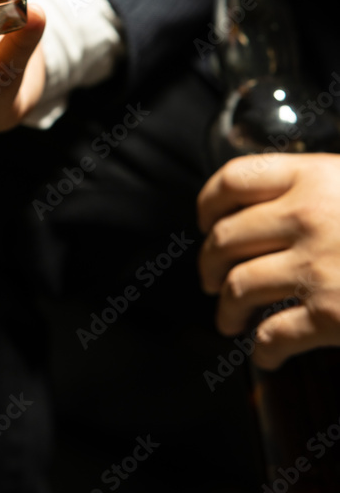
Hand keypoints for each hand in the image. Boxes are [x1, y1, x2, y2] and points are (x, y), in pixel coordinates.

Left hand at [197, 152, 339, 367]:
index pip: (234, 179)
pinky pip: (274, 335)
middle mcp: (305, 216)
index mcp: (312, 175)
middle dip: (209, 265)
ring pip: (239, 288)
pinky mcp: (330, 316)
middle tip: (210, 280)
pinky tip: (264, 354)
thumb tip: (271, 203)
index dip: (208, 203)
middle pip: (226, 238)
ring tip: (228, 319)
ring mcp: (315, 267)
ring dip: (226, 310)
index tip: (203, 222)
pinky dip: (261, 349)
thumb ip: (317, 185)